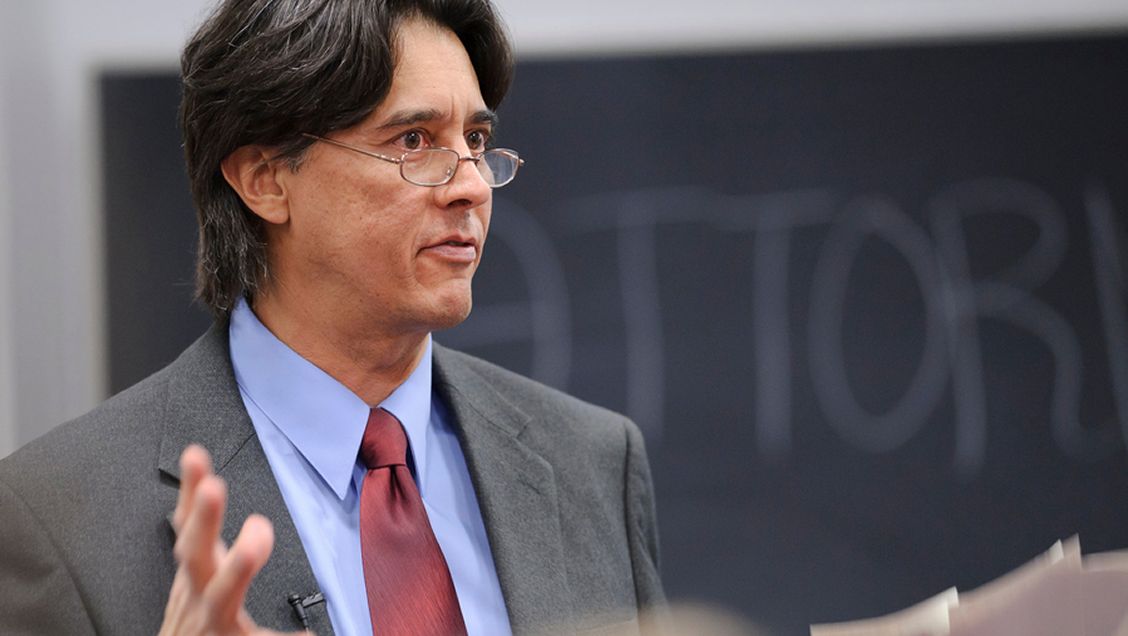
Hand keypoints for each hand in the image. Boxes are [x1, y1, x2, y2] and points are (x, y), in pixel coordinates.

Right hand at [160, 445, 306, 635]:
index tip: (195, 456)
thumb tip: (205, 479)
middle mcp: (199, 595)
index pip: (189, 527)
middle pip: (195, 554)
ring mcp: (212, 621)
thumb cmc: (196, 621)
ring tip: (255, 538)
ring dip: (237, 567)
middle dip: (204, 520)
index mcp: (197, 573)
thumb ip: (204, 534)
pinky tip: (308, 633)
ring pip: (220, 596)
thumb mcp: (197, 575)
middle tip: (213, 488)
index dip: (189, 492)